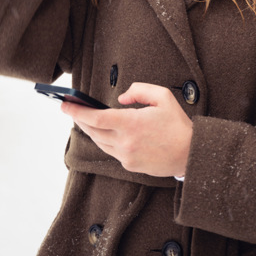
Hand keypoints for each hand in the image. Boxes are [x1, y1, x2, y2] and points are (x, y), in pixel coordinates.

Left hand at [61, 83, 192, 177]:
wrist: (190, 154)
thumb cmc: (178, 124)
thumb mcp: (162, 97)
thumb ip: (139, 90)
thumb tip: (120, 98)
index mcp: (131, 124)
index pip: (96, 118)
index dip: (77, 112)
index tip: (64, 105)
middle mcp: (125, 142)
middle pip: (93, 131)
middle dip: (80, 119)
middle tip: (70, 109)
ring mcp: (126, 156)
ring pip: (100, 142)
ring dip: (90, 130)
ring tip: (84, 119)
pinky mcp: (130, 165)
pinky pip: (111, 151)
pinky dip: (104, 140)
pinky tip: (104, 132)